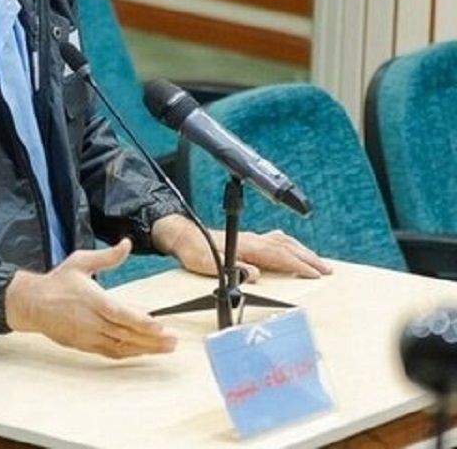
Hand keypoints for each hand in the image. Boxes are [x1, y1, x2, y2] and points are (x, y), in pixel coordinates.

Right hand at [5, 239, 176, 358]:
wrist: (32, 303)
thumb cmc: (56, 282)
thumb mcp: (80, 262)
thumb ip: (107, 256)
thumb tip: (126, 244)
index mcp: (92, 300)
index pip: (120, 314)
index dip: (141, 322)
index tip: (160, 326)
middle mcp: (91, 321)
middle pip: (125, 334)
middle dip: (152, 339)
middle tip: (173, 341)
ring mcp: (88, 336)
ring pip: (121, 346)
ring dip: (145, 349)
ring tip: (165, 349)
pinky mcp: (84, 345)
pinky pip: (110, 353)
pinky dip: (128, 354)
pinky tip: (142, 352)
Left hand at [153, 215, 332, 280]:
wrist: (182, 235)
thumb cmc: (193, 250)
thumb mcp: (207, 263)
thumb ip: (232, 269)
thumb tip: (255, 275)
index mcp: (246, 246)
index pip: (279, 256)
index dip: (298, 266)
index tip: (316, 274)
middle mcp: (252, 239)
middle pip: (287, 247)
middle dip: (309, 259)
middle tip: (328, 270)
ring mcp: (251, 238)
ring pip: (283, 242)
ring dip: (303, 251)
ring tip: (318, 261)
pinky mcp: (248, 239)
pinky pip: (276, 240)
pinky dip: (290, 245)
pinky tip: (293, 248)